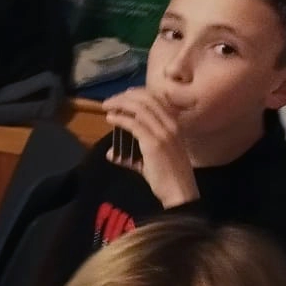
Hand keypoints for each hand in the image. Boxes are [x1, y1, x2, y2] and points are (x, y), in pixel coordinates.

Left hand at [102, 89, 199, 207]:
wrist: (179, 191)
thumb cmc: (167, 178)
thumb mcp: (151, 161)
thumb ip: (133, 155)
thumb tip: (113, 153)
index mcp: (174, 125)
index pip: (157, 99)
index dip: (139, 93)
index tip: (123, 95)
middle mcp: (171, 125)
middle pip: (147, 99)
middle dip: (125, 96)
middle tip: (109, 101)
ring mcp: (164, 133)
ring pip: (140, 108)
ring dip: (120, 104)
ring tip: (107, 106)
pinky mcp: (154, 143)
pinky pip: (135, 124)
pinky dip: (120, 118)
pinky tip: (110, 118)